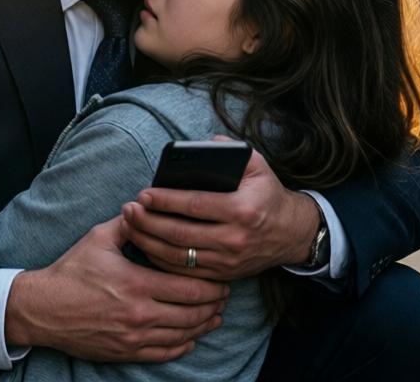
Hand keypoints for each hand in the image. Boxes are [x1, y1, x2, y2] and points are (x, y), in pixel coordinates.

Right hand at [6, 217, 227, 361]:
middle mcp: (140, 313)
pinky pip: (165, 353)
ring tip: (215, 316)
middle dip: (215, 305)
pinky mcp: (126, 352)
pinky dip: (183, 346)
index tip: (222, 278)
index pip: (191, 287)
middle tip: (225, 295)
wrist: (43, 309)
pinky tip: (191, 338)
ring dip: (204, 326)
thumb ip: (129, 224)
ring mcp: (134, 337)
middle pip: (194, 313)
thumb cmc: (70, 272)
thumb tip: (145, 205)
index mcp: (137, 283)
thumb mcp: (98, 239)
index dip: (213, 285)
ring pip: (183, 335)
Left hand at [120, 149, 319, 280]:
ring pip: (179, 256)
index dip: (166, 200)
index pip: (194, 205)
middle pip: (180, 233)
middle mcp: (234, 238)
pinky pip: (185, 272)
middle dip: (149, 222)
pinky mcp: (223, 275)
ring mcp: (227, 261)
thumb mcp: (258, 167)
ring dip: (149, 242)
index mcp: (241, 209)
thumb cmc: (267, 196)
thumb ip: (234, 150)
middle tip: (128, 210)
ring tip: (130, 226)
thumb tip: (207, 144)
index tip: (143, 194)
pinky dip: (161, 261)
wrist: (291, 234)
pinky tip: (146, 247)